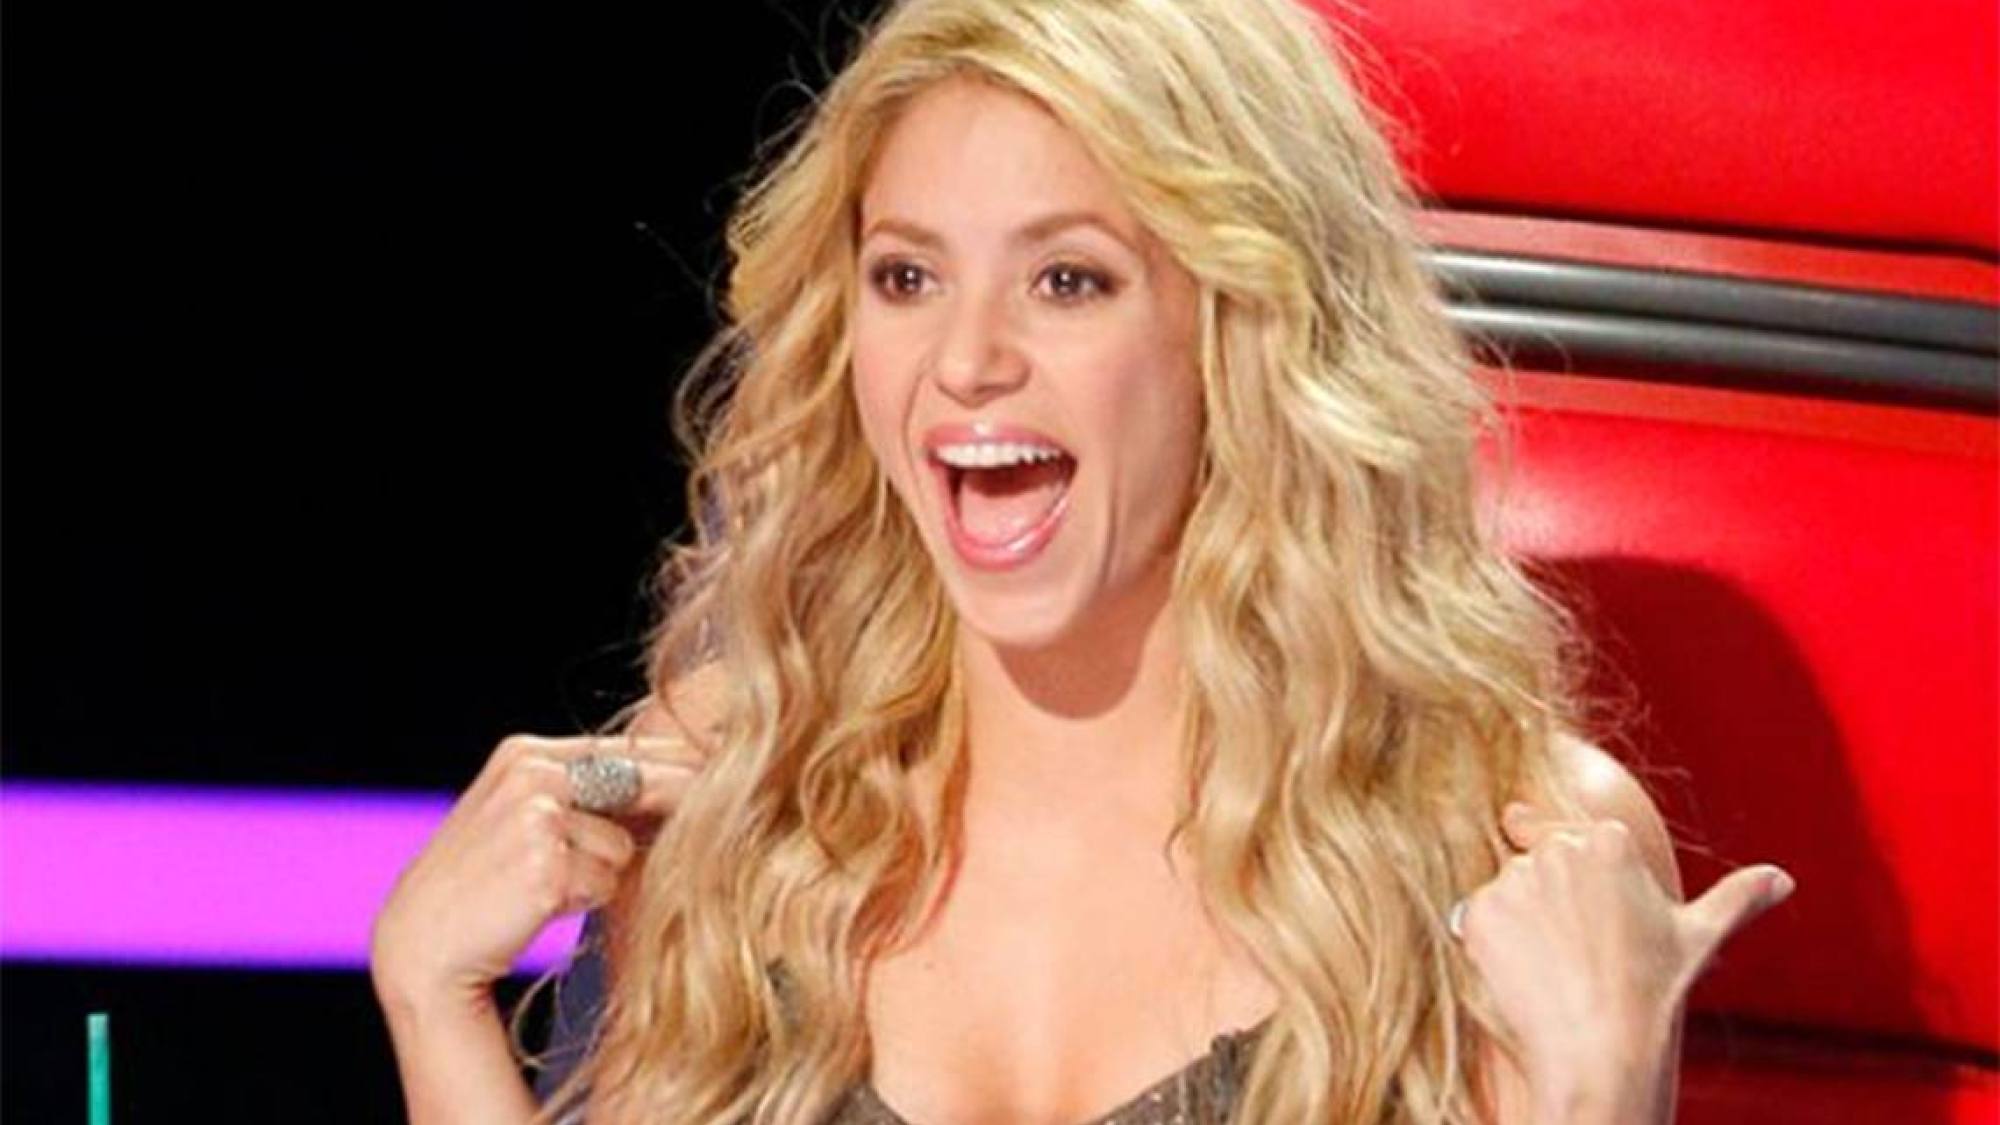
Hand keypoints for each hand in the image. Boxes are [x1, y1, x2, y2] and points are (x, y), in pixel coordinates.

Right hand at [369, 733, 700, 1008]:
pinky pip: (604, 883)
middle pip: (641, 783)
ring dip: (600, 874)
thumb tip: (676, 787)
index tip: (720, 775)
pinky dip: (583, 900)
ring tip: (544, 887)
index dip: (677, 768)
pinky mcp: (544, 864)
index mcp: (524, 753)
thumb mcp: (521, 818)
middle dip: (677, 805)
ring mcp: (536, 816)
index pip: (624, 750)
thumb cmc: (480, 884)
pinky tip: (537, 906)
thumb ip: (580, 795)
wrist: (421, 944)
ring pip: (622, 846)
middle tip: (708, 817)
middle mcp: (530, 773)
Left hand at [1456, 801, 1794, 1121]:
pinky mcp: (1479, 911)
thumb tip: (1782, 879)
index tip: (1591, 920)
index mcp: (1610, 840)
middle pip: (1538, 857)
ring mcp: (1514, 879)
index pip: (1578, 838)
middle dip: (1551, 897)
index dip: (1583, 881)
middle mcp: (1557, 850)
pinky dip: (1489, 940)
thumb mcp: (1698, 937)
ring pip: (1508, 886)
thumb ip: (1736, 897)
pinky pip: (1474, 915)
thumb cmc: (1654, 993)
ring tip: (1553, 965)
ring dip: (1521, 917)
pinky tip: (1524, 972)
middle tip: (1575, 950)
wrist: (1602, 1049)